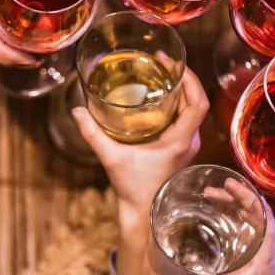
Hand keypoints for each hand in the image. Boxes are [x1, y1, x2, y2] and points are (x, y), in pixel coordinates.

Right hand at [72, 73, 208, 274]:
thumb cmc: (133, 188)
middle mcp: (189, 140)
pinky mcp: (180, 147)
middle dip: (184, 78)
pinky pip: (185, 118)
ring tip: (161, 73)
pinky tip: (159, 95)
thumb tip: (77, 110)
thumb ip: (93, 134)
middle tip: (163, 62)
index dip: (191, 79)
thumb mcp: (111, 158)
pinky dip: (177, 102)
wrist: (144, 212)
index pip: (198, 103)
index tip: (174, 64)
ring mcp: (187, 144)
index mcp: (179, 141)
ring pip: (192, 109)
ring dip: (182, 89)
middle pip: (196, 101)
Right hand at [193, 194, 274, 274]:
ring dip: (230, 198)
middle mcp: (264, 235)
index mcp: (266, 243)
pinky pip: (243, 215)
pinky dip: (230, 206)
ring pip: (247, 208)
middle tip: (213, 188)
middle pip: (253, 205)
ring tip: (208, 193)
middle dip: (235, 194)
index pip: (263, 211)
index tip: (232, 186)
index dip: (249, 196)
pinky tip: (215, 204)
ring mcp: (258, 235)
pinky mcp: (251, 238)